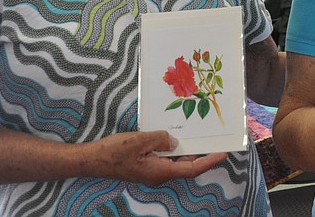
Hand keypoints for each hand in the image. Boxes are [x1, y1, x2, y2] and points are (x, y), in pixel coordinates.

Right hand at [90, 131, 227, 184]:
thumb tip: (175, 142)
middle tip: (215, 142)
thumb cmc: (113, 152)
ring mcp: (151, 171)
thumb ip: (161, 139)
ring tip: (200, 138)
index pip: (191, 169)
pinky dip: (174, 150)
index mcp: (160, 172)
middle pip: (186, 167)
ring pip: (176, 163)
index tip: (223, 153)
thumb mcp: (139, 140)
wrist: (91, 160)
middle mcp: (159, 175)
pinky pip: (165, 159)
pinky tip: (175, 139)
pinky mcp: (145, 166)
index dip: (209, 161)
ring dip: (188, 152)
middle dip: (202, 156)